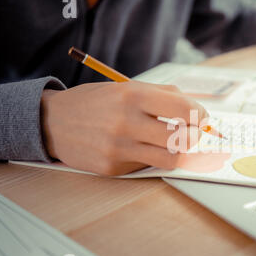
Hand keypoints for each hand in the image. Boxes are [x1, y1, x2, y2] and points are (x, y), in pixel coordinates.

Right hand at [41, 81, 207, 175]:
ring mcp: (119, 148)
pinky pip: (147, 165)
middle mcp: (126, 122)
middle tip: (192, 133)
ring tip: (173, 143)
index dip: (201, 116)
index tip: (202, 118)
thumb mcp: (126, 87)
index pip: (185, 110)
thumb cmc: (95, 102)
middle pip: (184, 139)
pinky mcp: (113, 168)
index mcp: (132, 96)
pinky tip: (142, 148)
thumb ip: (162, 95)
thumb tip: (195, 108)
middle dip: (195, 137)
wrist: (53, 122)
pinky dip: (152, 157)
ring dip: (178, 152)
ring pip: (171, 159)